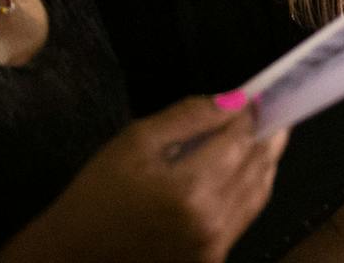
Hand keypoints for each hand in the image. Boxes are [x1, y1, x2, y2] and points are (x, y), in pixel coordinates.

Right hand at [0, 96, 286, 261]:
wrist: (70, 259)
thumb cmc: (95, 197)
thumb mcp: (133, 143)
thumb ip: (188, 117)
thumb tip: (236, 100)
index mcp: (190, 190)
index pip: (240, 141)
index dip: (253, 115)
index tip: (261, 96)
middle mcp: (211, 222)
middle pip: (257, 167)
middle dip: (267, 136)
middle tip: (274, 112)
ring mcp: (214, 247)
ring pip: (258, 194)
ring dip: (265, 163)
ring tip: (267, 138)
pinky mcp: (211, 261)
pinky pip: (244, 219)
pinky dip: (252, 191)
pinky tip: (246, 173)